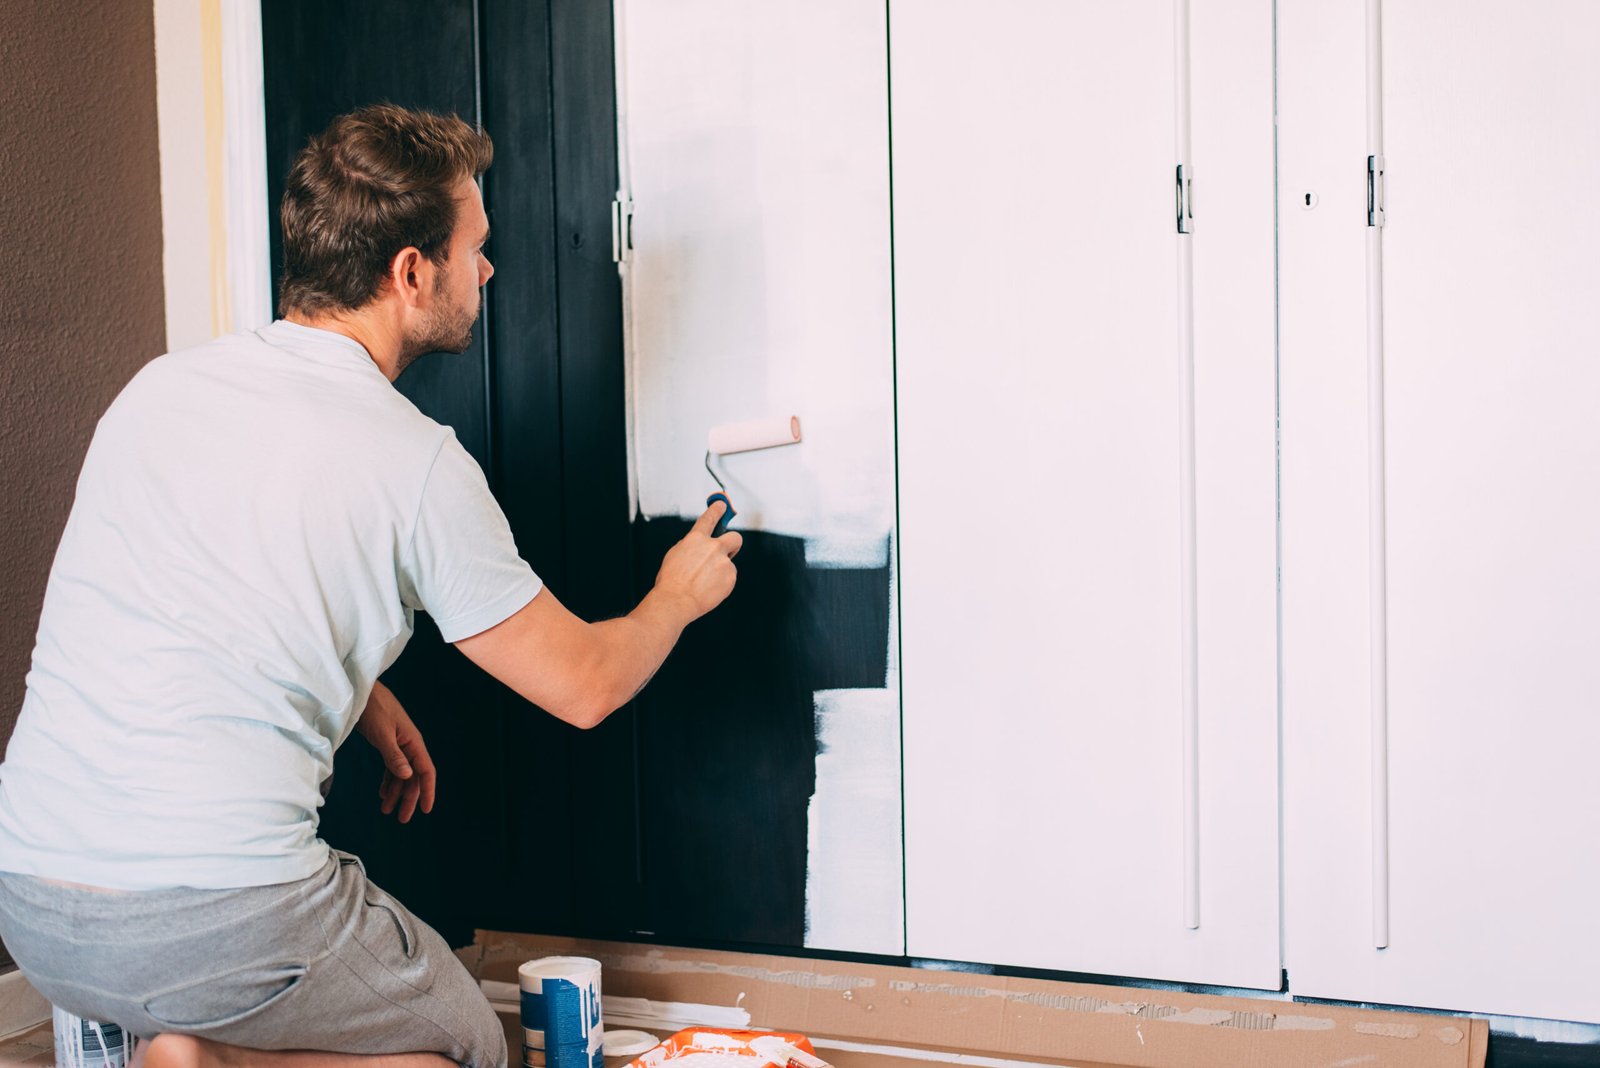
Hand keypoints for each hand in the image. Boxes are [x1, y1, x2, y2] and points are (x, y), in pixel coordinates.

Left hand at [355, 681, 436, 822]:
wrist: (362, 692)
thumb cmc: (373, 709)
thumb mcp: (382, 734)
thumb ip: (394, 756)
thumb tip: (407, 776)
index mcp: (413, 742)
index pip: (426, 771)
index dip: (427, 791)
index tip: (426, 810)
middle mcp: (409, 745)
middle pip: (413, 777)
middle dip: (408, 798)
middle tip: (400, 818)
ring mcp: (399, 744)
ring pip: (401, 774)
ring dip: (395, 792)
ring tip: (385, 810)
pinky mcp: (388, 743)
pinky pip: (392, 767)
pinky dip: (388, 780)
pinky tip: (382, 792)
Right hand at [655, 501, 742, 621]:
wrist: (676, 601)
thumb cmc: (671, 581)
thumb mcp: (674, 555)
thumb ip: (690, 546)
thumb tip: (699, 545)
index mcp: (695, 539)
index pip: (709, 518)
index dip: (717, 509)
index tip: (722, 505)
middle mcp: (712, 547)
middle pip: (735, 537)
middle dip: (733, 542)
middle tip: (729, 550)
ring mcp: (723, 562)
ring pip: (728, 563)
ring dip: (720, 570)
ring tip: (705, 582)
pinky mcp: (730, 577)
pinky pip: (729, 577)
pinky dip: (722, 583)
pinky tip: (709, 589)